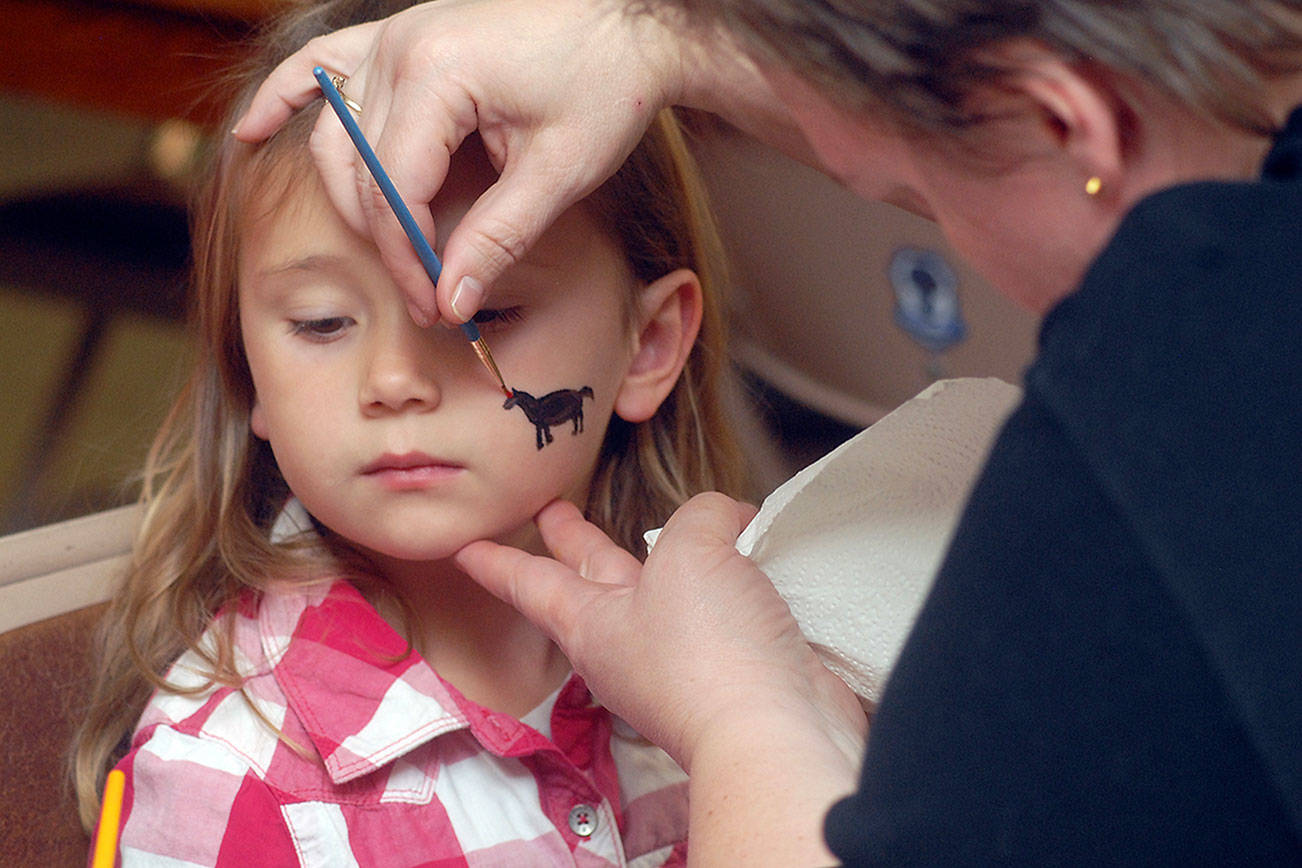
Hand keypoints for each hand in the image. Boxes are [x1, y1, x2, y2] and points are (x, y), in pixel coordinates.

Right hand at [233, 0, 682, 324]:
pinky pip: (325, 67)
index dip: (410, 258)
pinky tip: (250, 132)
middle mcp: (399, 47)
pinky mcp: (403, 35)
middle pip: (357, 167)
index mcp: (438, 74)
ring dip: (352, 197)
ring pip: (336, 132)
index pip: (396, 189)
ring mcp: (395, 36)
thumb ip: (498, 238)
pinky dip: (287, 99)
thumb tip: (450, 301)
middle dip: (389, 240)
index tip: (438, 307)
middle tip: (429, 295)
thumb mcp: (560, 173)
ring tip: (388, 253)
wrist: (631, 20)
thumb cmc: (605, 84)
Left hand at [454, 494, 865, 773]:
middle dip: (573, 540)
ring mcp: (680, 660)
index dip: (497, 560)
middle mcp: (629, 643)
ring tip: (675, 523)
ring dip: (667, 556)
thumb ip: (701, 518)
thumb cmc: (706, 652)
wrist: (770, 736)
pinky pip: (721, 612)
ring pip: (663, 591)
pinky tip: (749, 561)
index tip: (462, 548)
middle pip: (591, 578)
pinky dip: (731, 581)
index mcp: (590, 622)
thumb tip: (728, 517)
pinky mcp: (731, 669)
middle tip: (553, 508)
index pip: (530, 581)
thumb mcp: (690, 554)